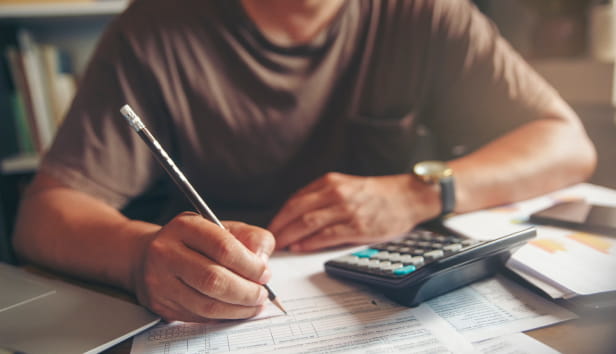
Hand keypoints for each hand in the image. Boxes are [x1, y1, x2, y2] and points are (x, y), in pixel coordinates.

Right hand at [131, 212, 274, 321]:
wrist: (149, 255)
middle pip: (213, 279)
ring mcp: (160, 280)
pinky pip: (199, 317)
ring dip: (238, 309)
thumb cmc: (195, 241)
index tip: (265, 273)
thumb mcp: (223, 227)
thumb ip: (251, 238)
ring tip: (253, 304)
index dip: (250, 264)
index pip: (223, 247)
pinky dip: (223, 316)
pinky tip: (235, 310)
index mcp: (185, 226)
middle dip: (246, 291)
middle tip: (262, 294)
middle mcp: (167, 252)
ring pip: (206, 304)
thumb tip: (262, 261)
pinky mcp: (161, 304)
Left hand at [269, 172, 438, 251]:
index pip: (294, 200)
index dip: (279, 217)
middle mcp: (335, 193)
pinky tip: (300, 248)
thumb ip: (321, 198)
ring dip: (290, 237)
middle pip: (296, 211)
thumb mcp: (344, 186)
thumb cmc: (374, 195)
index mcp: (329, 182)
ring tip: (281, 247)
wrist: (406, 197)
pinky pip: (326, 235)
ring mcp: (346, 210)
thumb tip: (295, 218)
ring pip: (308, 223)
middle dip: (279, 228)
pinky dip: (309, 243)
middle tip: (270, 242)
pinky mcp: (357, 226)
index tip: (271, 229)